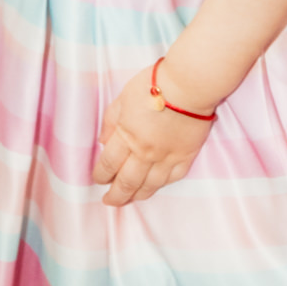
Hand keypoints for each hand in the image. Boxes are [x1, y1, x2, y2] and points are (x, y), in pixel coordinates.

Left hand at [91, 61, 215, 205]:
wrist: (188, 84)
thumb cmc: (154, 84)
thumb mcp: (123, 97)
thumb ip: (111, 120)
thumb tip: (103, 141)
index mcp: (127, 136)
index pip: (109, 163)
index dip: (101, 175)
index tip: (98, 179)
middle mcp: (145, 152)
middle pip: (127, 181)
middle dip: (116, 195)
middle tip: (110, 201)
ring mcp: (167, 157)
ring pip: (150, 185)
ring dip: (137, 195)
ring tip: (130, 199)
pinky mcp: (186, 155)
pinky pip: (173, 177)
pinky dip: (162, 184)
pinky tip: (156, 186)